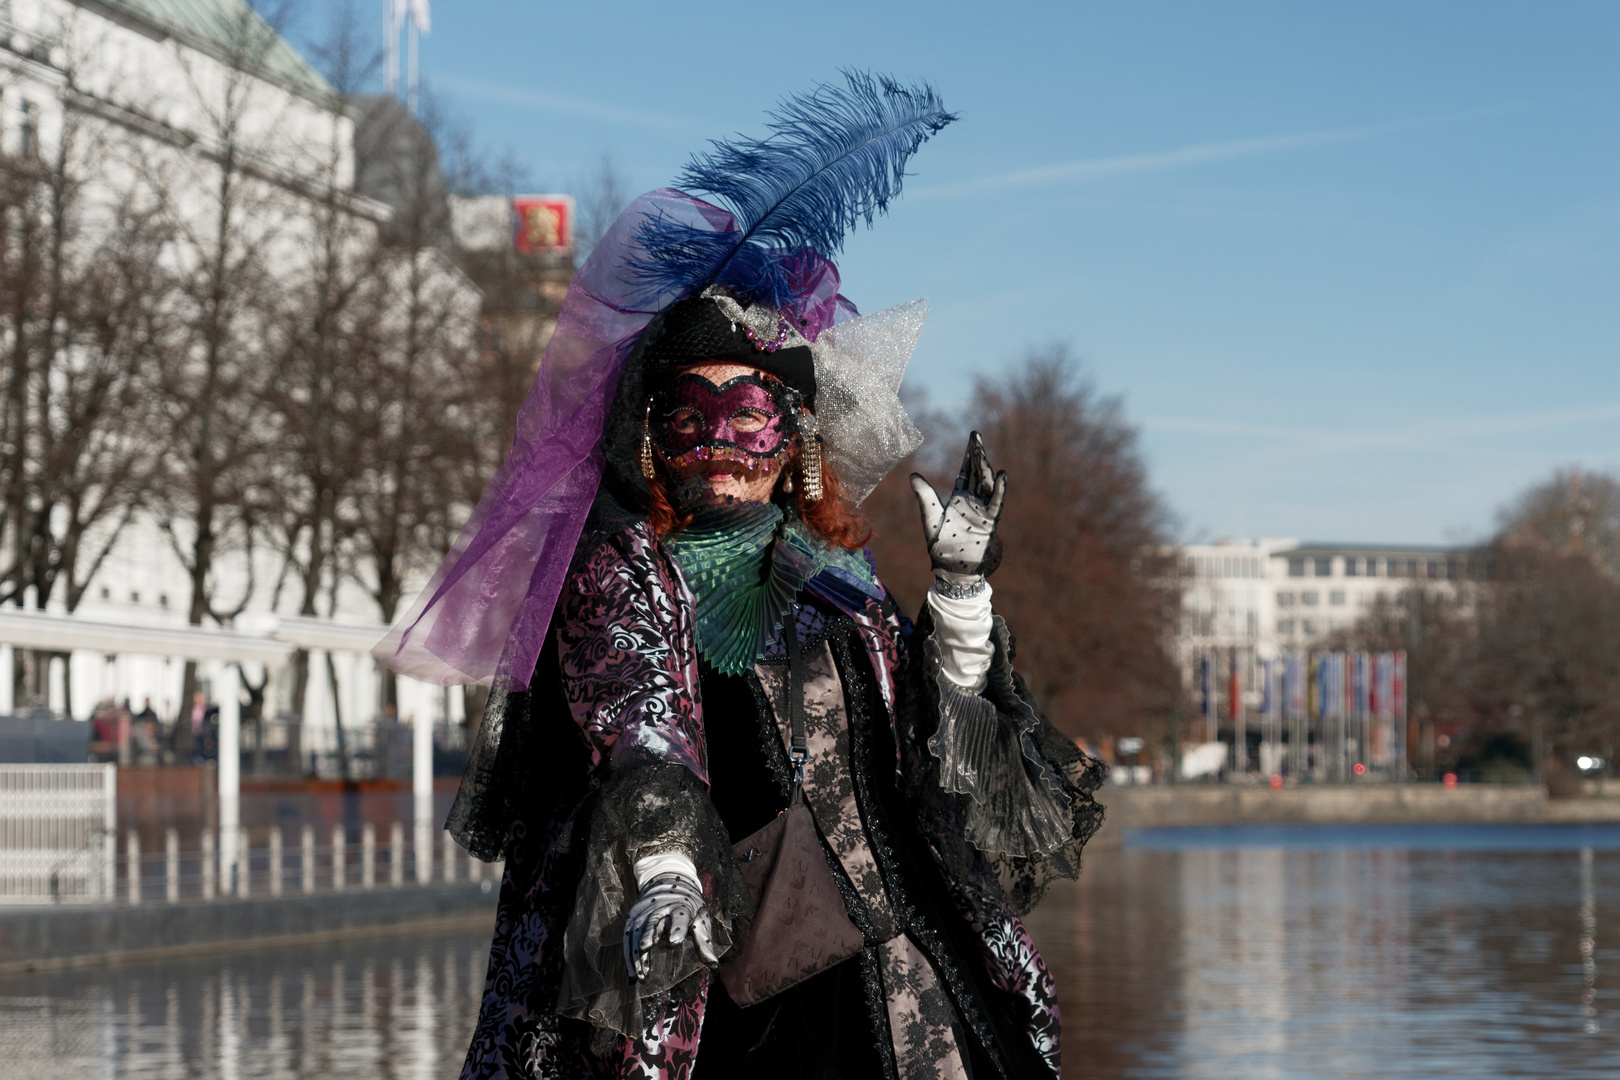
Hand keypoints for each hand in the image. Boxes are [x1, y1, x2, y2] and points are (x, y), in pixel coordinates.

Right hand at [622, 872, 718, 980]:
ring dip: (637, 953)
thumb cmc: (689, 907)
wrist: (670, 882)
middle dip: (648, 935)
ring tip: (641, 974)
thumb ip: (704, 943)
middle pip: (653, 921)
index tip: (674, 942)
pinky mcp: (634, 916)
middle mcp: (661, 908)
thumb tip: (715, 966)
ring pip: (637, 931)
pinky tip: (632, 972)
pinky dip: (629, 954)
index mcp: (681, 907)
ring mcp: (645, 911)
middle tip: (645, 950)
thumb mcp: (700, 920)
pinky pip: (628, 936)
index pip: (680, 917)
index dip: (677, 928)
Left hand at [910, 431, 1006, 577]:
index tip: (972, 439)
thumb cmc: (941, 545)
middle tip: (976, 437)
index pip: (966, 472)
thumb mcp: (930, 516)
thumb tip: (913, 475)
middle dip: (977, 455)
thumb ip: (924, 495)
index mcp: (960, 499)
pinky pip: (997, 503)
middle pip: (978, 473)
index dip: (969, 457)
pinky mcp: (989, 521)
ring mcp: (982, 510)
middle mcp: (973, 501)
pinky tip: (1001, 475)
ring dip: (985, 468)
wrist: (951, 567)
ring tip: (981, 452)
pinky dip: (1000, 489)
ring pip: (987, 484)